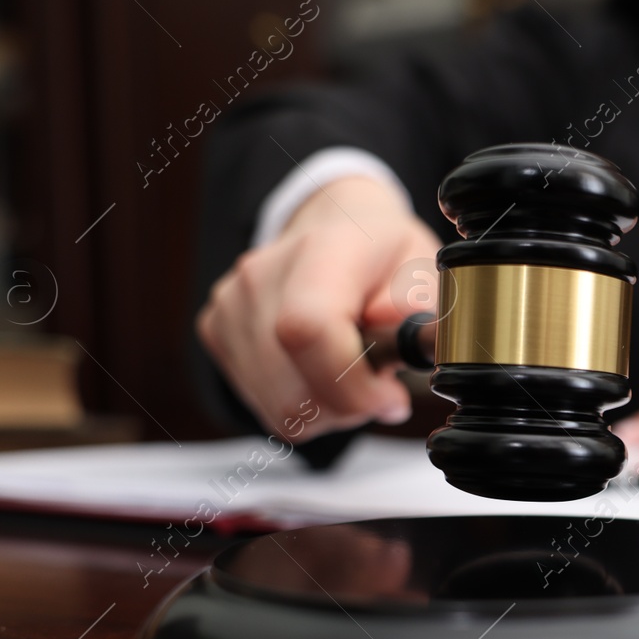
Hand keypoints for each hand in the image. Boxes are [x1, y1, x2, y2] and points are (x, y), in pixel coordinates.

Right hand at [197, 175, 439, 441]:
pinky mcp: (215, 329)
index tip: (391, 398)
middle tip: (381, 392)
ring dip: (329, 412)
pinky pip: (264, 404)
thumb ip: (416, 299)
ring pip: (280, 407)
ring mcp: (231, 303)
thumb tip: (392, 324)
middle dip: (349, 409)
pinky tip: (321, 374)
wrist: (333, 226)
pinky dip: (303, 405)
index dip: (351, 386)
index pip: (308, 329)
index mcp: (321, 250)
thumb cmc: (382, 254)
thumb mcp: (423, 267)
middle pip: (292, 385)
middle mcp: (262, 274)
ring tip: (354, 378)